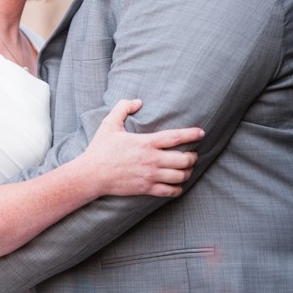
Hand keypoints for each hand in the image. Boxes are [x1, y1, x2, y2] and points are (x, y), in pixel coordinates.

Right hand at [83, 99, 201, 197]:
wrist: (91, 174)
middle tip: (192, 155)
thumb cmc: (100, 149)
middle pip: (184, 159)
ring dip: (187, 172)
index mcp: (145, 143)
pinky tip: (177, 185)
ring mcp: (150, 175)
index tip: (201, 133)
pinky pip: (170, 191)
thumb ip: (122, 108)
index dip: (191, 134)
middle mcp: (151, 160)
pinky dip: (178, 188)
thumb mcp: (108, 124)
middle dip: (192, 157)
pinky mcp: (146, 188)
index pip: (175, 137)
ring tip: (186, 169)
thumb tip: (138, 101)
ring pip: (180, 176)